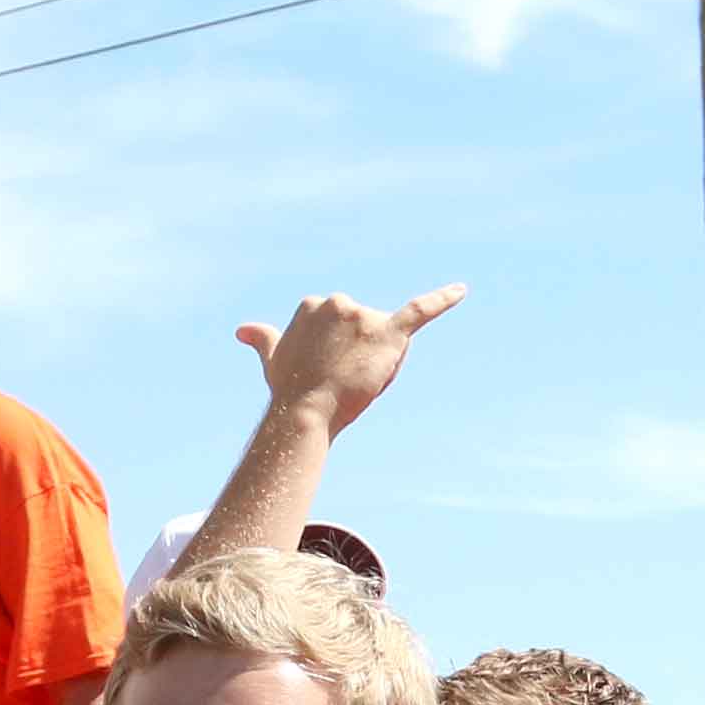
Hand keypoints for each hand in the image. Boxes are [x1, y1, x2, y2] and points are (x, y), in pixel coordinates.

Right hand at [237, 284, 466, 436]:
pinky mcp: (388, 333)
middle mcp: (339, 301)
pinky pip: (420, 311)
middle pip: (363, 326)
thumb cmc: (290, 388)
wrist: (306, 413)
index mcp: (314, 302)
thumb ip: (264, 338)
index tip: (326, 370)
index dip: (338, 351)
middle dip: (358, 352)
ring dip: (376, 358)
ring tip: (356, 380)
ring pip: (383, 335)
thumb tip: (242, 330)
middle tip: (341, 379)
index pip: (340, 325)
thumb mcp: (274, 357)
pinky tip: (462, 291)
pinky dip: (444, 300)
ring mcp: (363, 316)